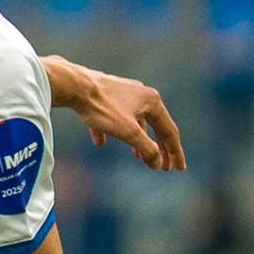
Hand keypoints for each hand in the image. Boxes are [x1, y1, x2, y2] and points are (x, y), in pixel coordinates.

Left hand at [59, 62, 185, 171]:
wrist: (74, 85)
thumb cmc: (102, 107)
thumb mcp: (128, 132)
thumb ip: (146, 148)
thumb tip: (157, 163)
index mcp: (152, 101)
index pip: (169, 130)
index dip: (175, 152)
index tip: (179, 169)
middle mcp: (141, 94)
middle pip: (154, 126)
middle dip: (157, 148)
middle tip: (162, 167)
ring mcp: (122, 93)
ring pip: (134, 121)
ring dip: (136, 140)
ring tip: (135, 157)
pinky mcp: (104, 95)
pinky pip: (110, 116)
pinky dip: (109, 131)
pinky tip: (99, 142)